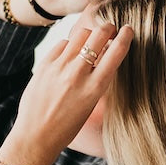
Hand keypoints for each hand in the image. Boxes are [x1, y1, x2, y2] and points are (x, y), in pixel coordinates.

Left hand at [0, 21, 134, 164]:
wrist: (36, 136)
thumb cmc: (67, 126)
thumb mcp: (90, 106)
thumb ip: (98, 80)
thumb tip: (105, 54)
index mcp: (94, 89)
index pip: (115, 53)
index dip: (125, 37)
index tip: (128, 30)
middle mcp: (78, 75)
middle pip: (98, 35)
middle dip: (107, 28)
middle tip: (109, 29)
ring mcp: (60, 67)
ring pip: (80, 34)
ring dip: (89, 34)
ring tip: (89, 42)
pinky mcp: (45, 64)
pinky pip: (63, 43)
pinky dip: (70, 45)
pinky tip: (70, 55)